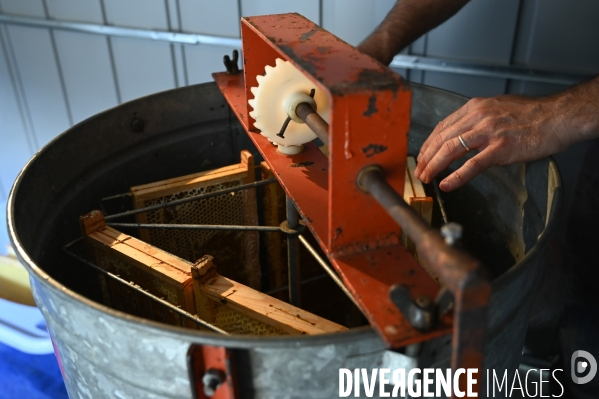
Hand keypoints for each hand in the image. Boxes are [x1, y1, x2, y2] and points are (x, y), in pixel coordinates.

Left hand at [413, 94, 569, 191]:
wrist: (557, 117)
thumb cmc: (532, 114)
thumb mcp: (497, 108)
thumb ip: (478, 119)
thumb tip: (463, 132)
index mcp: (475, 108)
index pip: (443, 127)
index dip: (429, 143)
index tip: (422, 155)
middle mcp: (478, 117)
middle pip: (442, 139)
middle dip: (426, 157)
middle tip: (419, 171)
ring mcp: (489, 133)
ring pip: (451, 149)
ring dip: (434, 166)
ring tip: (426, 177)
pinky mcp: (501, 148)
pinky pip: (473, 164)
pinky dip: (457, 176)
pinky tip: (447, 184)